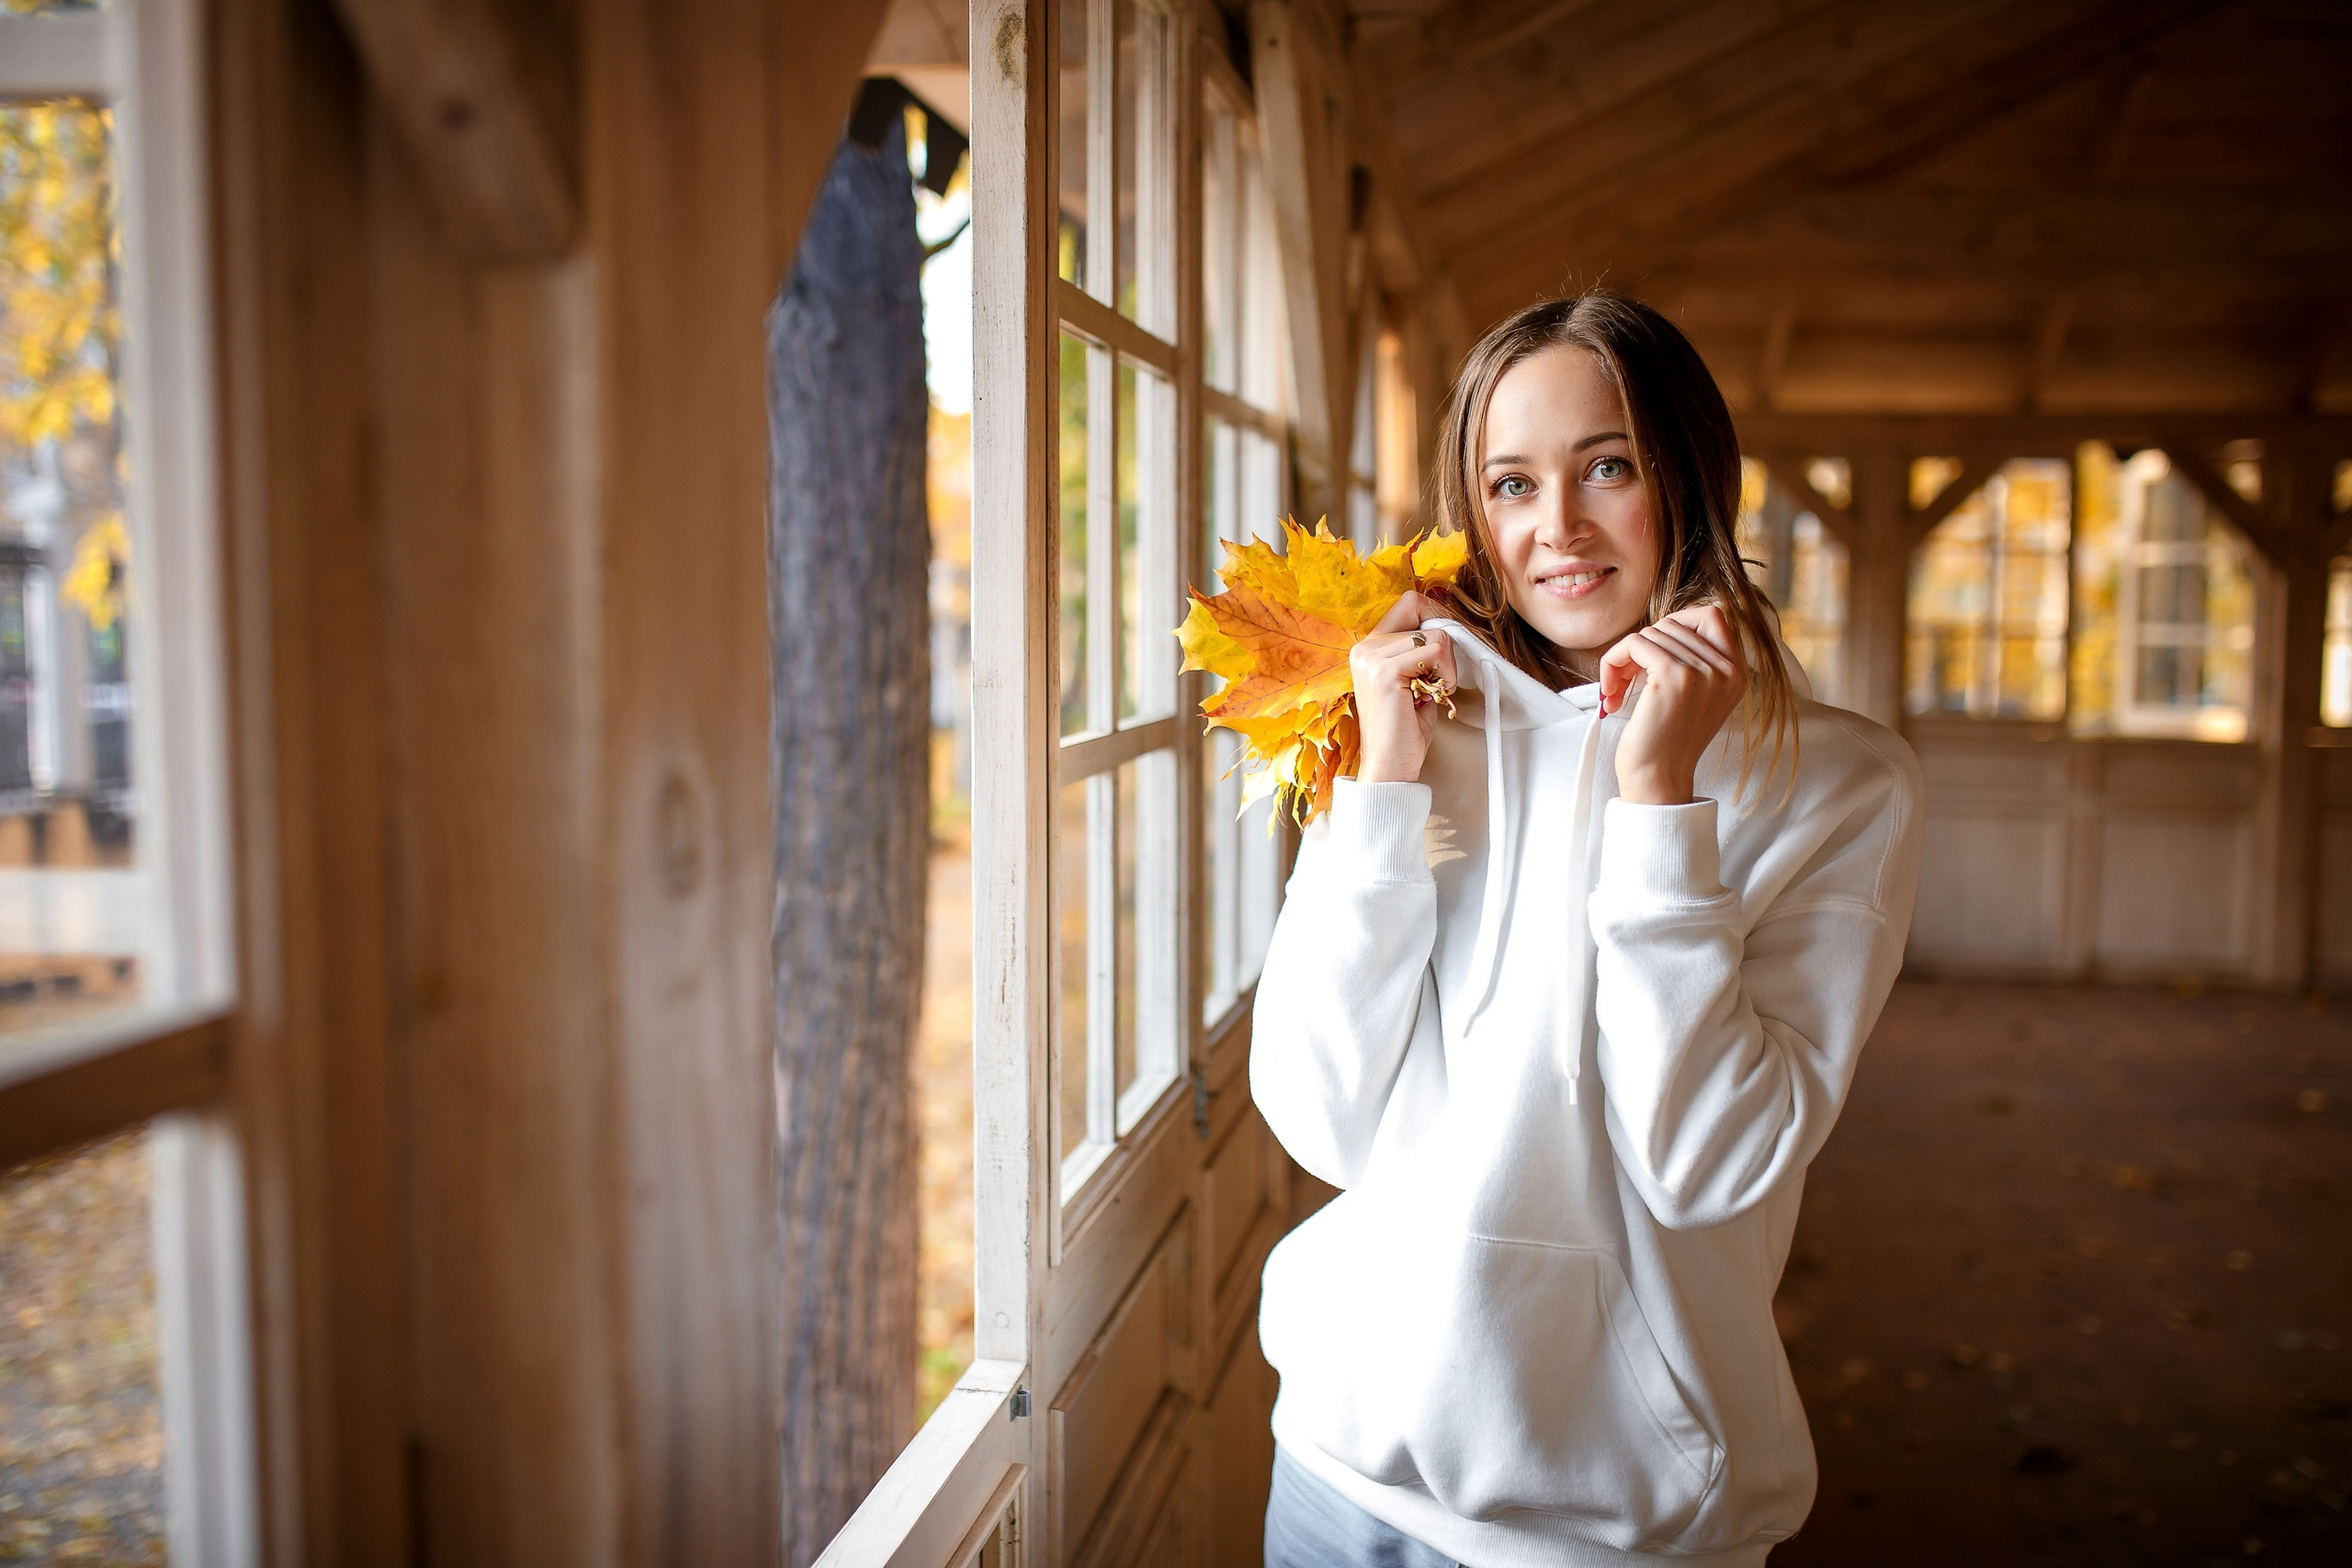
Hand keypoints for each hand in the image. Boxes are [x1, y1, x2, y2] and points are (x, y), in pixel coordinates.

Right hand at [1351, 591, 1457, 783]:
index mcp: (1368, 646)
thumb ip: (1422, 651)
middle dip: (1443, 643)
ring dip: (1446, 664)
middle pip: (1422, 610)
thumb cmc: (1405, 729)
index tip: (1444, 650)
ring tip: (1432, 691)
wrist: (1390, 766)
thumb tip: (1448, 625)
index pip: (1409, 602)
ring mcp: (1371, 657)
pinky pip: (1436, 651)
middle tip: (1437, 678)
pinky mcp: (1385, 671)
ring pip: (1435, 634)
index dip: (1435, 617)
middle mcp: (1365, 647)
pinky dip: (1445, 674)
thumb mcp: (1413, 680)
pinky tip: (1433, 695)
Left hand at [1596, 606, 1747, 804]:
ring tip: (1616, 691)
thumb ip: (1692, 661)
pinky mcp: (1674, 675)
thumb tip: (1662, 627)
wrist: (1657, 781)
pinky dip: (1612, 661)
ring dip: (1622, 659)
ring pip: (1650, 633)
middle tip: (1624, 681)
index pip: (1712, 616)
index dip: (1677, 624)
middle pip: (1673, 624)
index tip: (1653, 654)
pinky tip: (1610, 693)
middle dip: (1641, 648)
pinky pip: (1634, 643)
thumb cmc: (1665, 742)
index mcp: (1736, 674)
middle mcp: (1727, 670)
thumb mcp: (1694, 697)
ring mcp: (1703, 672)